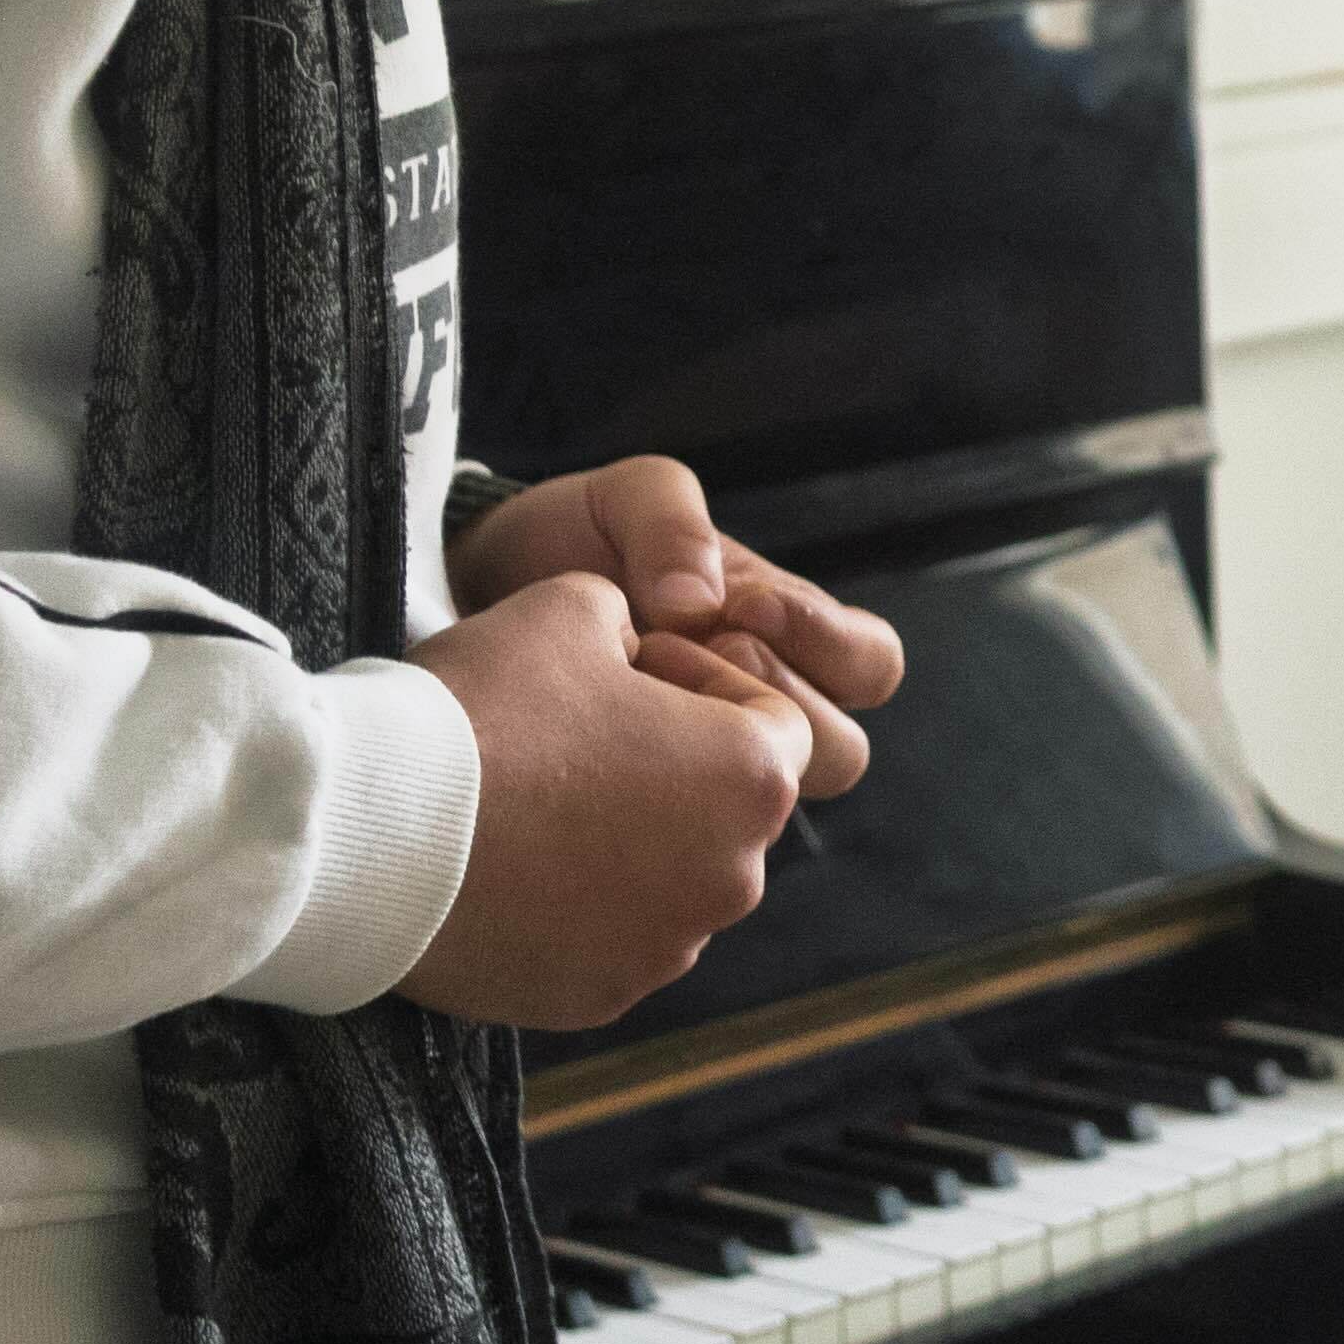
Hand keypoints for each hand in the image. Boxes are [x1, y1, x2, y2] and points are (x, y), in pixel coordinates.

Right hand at [395, 573, 816, 1031]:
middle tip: (575, 734)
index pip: (773, 721)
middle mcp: (733, 877)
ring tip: (532, 801)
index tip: (630, 671)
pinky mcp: (601, 995)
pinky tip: (509, 867)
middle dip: (666, 766)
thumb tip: (628, 647)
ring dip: (622, 841)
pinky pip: (607, 939)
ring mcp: (667, 948)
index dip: (704, 682)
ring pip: (666, 878)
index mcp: (753, 779)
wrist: (370, 831)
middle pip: (721, 808)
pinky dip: (574, 907)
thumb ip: (628, 615)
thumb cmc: (482, 709)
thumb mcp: (569, 605)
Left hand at [448, 456, 901, 803]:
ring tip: (640, 703)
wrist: (471, 602)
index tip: (743, 606)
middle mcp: (761, 712)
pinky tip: (587, 751)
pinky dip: (643, 797)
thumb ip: (670, 524)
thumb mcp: (622, 500)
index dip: (826, 640)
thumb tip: (696, 605)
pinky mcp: (648, 821)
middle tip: (695, 654)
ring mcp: (705, 770)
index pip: (872, 666)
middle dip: (775, 699)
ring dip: (718, 754)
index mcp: (786, 636)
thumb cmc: (567, 541)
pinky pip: (683, 844)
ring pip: (772, 808)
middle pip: (840, 752)